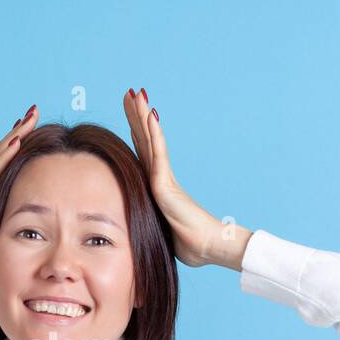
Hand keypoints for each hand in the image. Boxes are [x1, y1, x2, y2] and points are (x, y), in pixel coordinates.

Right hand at [0, 103, 38, 275]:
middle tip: (33, 110)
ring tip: (31, 115)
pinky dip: (6, 155)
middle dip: (19, 130)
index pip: (2, 162)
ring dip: (17, 133)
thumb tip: (8, 230)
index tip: (27, 127)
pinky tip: (18, 140)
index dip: (15, 143)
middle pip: (2, 151)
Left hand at [122, 87, 244, 268]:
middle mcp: (161, 177)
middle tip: (130, 93)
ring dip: (142, 116)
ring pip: (151, 140)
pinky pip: (158, 154)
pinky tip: (150, 114)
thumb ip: (155, 222)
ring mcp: (164, 178)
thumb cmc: (191, 243)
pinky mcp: (166, 184)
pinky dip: (154, 133)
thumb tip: (145, 229)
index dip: (138, 132)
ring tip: (136, 93)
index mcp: (158, 186)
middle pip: (145, 139)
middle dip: (136, 116)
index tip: (132, 114)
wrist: (210, 247)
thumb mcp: (163, 229)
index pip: (144, 153)